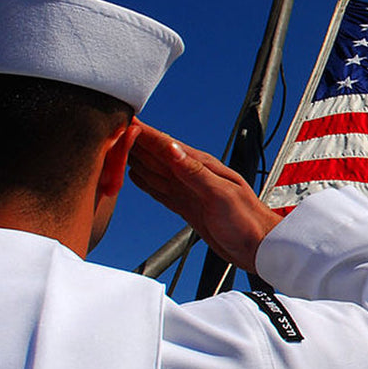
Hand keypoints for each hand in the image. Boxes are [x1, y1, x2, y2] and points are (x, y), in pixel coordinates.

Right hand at [128, 120, 281, 272]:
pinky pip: (161, 190)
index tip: (122, 120)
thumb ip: (194, 172)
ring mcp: (189, 191)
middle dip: (132, 143)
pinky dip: (145, 182)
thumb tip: (170, 148)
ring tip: (113, 149)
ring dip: (134, 160)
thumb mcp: (221, 194)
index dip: (143, 133)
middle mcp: (193, 175)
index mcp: (202, 167)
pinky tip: (134, 176)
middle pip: (156, 155)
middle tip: (107, 131)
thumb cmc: (248, 221)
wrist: (260, 248)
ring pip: (155, 171)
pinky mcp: (188, 208)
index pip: (166, 145)